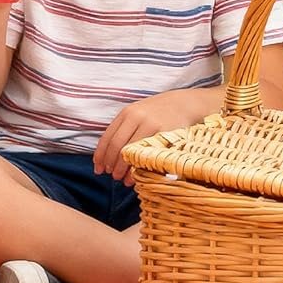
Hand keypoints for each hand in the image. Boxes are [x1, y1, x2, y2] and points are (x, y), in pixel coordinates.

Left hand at [93, 89, 211, 183]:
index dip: (100, 155)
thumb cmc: (156, 113)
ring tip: (121, 179)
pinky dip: (140, 167)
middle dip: (111, 164)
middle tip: (110, 175)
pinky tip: (137, 175)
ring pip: (131, 151)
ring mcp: (151, 125)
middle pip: (117, 146)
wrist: (184, 103)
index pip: (107, 137)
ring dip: (123, 168)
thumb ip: (123, 130)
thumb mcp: (137, 114)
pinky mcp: (165, 133)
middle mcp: (136, 117)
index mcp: (126, 113)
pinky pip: (148, 154)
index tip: (98, 168)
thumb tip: (106, 156)